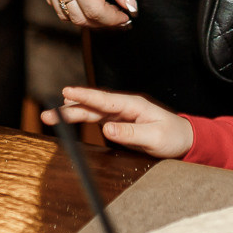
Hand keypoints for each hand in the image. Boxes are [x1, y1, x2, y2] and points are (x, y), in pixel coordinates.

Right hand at [38, 0, 134, 28]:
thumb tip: (129, 6)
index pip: (95, 10)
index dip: (114, 19)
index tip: (129, 16)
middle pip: (79, 18)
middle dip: (103, 23)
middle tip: (122, 18)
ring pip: (65, 15)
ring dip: (87, 19)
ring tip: (107, 12)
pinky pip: (55, 3)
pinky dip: (73, 9)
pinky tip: (89, 1)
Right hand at [42, 86, 192, 158]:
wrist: (183, 140)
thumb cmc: (173, 137)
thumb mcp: (155, 138)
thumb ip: (131, 134)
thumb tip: (106, 130)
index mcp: (134, 105)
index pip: (104, 99)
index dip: (84, 96)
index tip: (66, 92)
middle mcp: (124, 107)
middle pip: (92, 106)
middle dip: (69, 108)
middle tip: (48, 114)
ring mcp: (120, 114)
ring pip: (91, 112)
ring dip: (71, 113)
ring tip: (51, 116)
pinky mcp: (118, 123)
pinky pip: (96, 119)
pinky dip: (81, 118)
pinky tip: (68, 118)